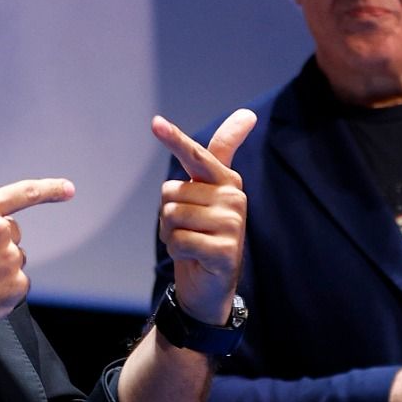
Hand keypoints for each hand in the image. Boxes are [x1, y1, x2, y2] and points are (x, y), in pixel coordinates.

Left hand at [152, 109, 256, 327]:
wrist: (209, 286)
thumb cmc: (199, 236)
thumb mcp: (201, 198)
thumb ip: (209, 162)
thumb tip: (246, 115)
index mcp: (226, 181)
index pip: (199, 154)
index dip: (175, 139)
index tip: (155, 122)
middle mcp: (234, 197)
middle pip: (170, 191)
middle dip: (168, 215)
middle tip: (188, 230)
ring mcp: (232, 224)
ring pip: (172, 216)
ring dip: (171, 234)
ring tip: (191, 243)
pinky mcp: (225, 250)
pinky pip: (179, 241)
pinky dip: (177, 251)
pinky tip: (194, 257)